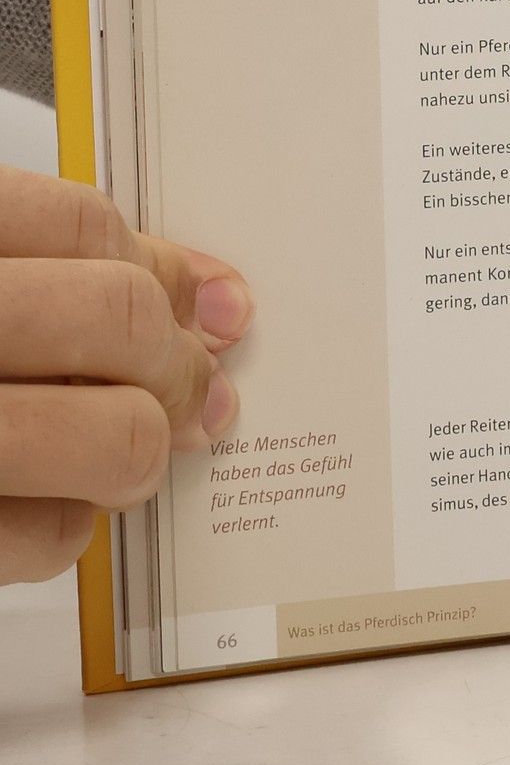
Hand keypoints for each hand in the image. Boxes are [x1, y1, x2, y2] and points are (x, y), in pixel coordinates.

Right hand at [1, 165, 251, 583]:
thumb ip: (59, 272)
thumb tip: (213, 301)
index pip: (85, 228)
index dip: (167, 271)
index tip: (217, 304)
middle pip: (120, 321)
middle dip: (175, 364)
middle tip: (194, 391)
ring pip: (118, 436)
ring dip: (136, 452)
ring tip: (112, 454)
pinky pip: (51, 537)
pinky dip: (62, 525)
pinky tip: (38, 500)